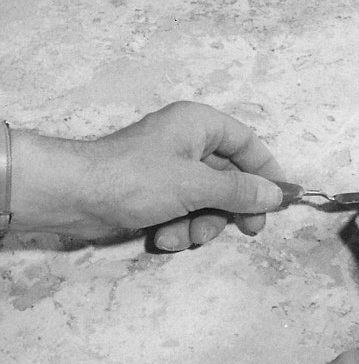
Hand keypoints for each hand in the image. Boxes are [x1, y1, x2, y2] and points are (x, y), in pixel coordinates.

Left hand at [10, 101, 284, 249]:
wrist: (73, 197)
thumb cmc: (136, 179)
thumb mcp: (197, 186)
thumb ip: (241, 192)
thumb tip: (278, 195)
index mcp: (200, 125)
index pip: (249, 144)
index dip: (267, 172)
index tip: (280, 200)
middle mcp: (188, 144)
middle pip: (231, 179)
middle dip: (230, 209)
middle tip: (246, 231)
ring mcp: (171, 171)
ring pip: (209, 202)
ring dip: (201, 225)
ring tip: (182, 236)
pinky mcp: (155, 195)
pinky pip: (184, 212)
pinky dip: (178, 228)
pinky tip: (162, 238)